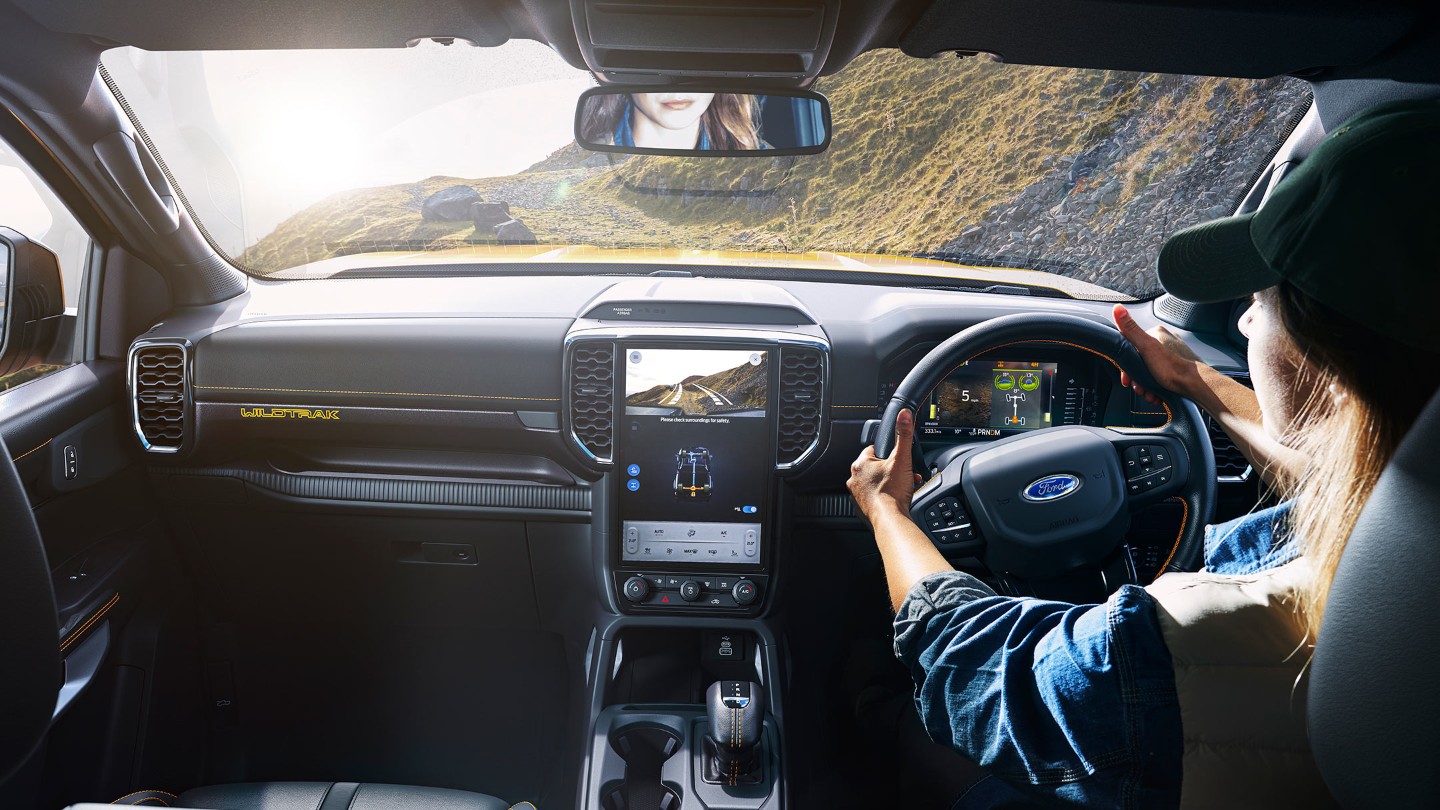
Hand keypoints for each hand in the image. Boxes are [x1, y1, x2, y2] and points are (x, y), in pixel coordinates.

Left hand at [848, 408, 924, 525]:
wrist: (890, 519)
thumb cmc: (892, 492)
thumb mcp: (902, 459)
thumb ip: (903, 435)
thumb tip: (903, 415)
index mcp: (860, 463)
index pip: (874, 449)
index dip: (889, 453)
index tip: (898, 459)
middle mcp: (855, 478)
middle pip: (877, 467)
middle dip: (892, 470)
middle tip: (903, 474)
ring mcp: (857, 493)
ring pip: (876, 482)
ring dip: (890, 483)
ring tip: (902, 487)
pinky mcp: (862, 507)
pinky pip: (875, 496)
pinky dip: (885, 496)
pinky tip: (896, 498)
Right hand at [1112, 304, 1203, 404]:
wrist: (1197, 385)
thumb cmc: (1174, 368)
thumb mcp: (1146, 347)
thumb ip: (1131, 329)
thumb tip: (1118, 308)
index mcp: (1157, 334)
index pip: (1132, 347)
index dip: (1127, 366)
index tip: (1128, 378)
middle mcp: (1166, 341)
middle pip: (1141, 361)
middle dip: (1138, 378)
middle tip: (1140, 388)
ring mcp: (1173, 354)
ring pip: (1151, 371)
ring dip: (1147, 385)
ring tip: (1150, 393)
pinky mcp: (1178, 367)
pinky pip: (1162, 377)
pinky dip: (1157, 387)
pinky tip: (1158, 393)